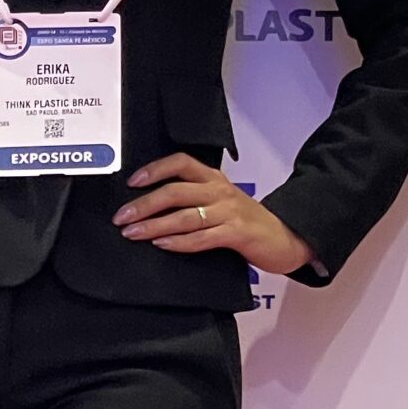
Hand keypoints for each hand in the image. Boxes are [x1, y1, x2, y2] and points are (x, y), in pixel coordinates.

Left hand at [112, 153, 315, 275]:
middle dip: (144, 204)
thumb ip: (193, 198)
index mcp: (213, 178)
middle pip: (175, 191)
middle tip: (121, 217)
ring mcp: (229, 212)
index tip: (131, 182)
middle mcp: (219, 191)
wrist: (285, 237)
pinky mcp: (236, 233)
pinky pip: (201, 237)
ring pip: (184, 216)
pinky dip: (179, 242)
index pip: (180, 163)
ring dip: (154, 225)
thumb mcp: (221, 200)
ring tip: (133, 233)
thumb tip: (151, 207)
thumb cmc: (247, 221)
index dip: (154, 170)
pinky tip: (161, 244)